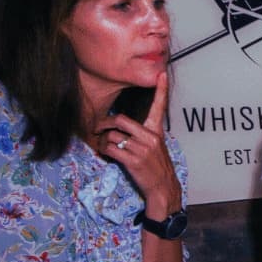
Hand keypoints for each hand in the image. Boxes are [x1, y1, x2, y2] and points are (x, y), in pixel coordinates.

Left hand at [97, 73, 181, 218]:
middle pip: (121, 120)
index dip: (161, 90)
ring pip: (112, 135)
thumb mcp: (155, 147)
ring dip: (102, 141)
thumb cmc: (156, 167)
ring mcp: (142, 149)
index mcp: (156, 131)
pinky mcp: (133, 160)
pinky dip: (103, 151)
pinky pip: (110, 148)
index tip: (161, 74)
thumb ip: (142, 134)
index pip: (160, 106)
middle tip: (98, 128)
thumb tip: (120, 129)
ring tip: (103, 147)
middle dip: (105, 123)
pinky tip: (105, 154)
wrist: (163, 187)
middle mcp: (151, 137)